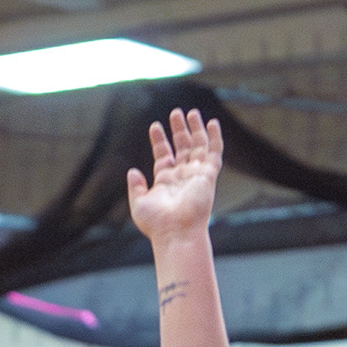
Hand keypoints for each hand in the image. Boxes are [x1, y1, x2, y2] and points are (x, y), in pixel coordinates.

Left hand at [126, 107, 221, 246]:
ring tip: (190, 113)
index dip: (159, 140)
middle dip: (179, 130)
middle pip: (182, 147)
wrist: (176, 233)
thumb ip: (135, 187)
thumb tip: (132, 171)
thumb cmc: (157, 224)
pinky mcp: (208, 176)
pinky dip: (214, 138)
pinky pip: (214, 153)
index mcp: (166, 181)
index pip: (164, 155)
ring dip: (195, 129)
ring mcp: (196, 175)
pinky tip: (212, 123)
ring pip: (198, 146)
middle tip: (176, 113)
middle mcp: (182, 176)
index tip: (155, 126)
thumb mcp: (139, 203)